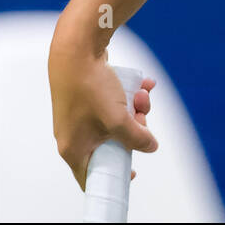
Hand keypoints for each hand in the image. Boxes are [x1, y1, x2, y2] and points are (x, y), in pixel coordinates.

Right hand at [49, 41, 157, 190]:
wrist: (77, 49)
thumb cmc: (90, 87)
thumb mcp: (117, 118)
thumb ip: (135, 137)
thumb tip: (150, 147)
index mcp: (74, 147)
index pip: (90, 175)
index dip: (112, 175)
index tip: (132, 171)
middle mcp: (75, 133)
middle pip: (112, 143)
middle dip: (134, 127)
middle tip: (141, 114)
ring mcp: (81, 114)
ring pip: (117, 120)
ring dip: (136, 107)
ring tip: (143, 93)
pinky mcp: (89, 96)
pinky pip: (115, 102)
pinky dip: (131, 95)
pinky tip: (145, 83)